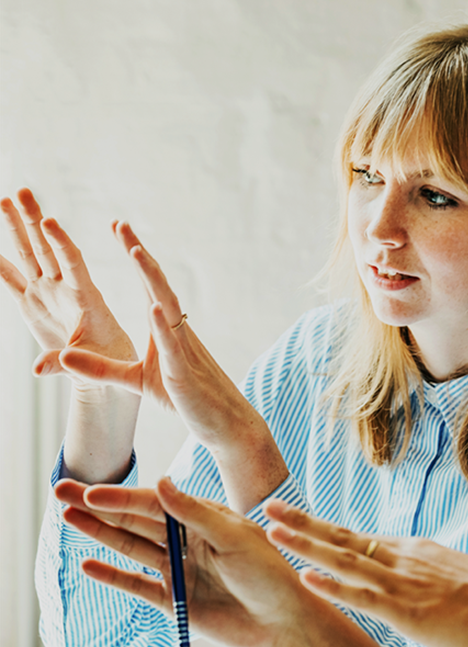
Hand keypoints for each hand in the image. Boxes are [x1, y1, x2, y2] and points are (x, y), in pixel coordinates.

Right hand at [0, 189, 136, 385]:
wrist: (104, 366)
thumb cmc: (108, 362)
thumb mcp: (93, 365)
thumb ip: (65, 363)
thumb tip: (37, 370)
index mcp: (87, 297)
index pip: (72, 263)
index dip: (61, 242)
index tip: (50, 221)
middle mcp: (65, 288)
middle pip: (47, 248)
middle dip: (34, 220)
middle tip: (22, 192)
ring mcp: (46, 292)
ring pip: (29, 255)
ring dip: (16, 229)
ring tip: (4, 199)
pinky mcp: (32, 303)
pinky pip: (10, 278)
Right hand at [58, 477, 306, 646]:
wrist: (282, 620)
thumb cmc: (268, 571)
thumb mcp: (234, 537)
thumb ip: (195, 513)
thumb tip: (161, 482)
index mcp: (203, 517)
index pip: (154, 503)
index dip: (121, 497)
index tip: (92, 492)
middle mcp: (187, 539)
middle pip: (135, 520)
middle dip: (98, 506)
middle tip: (62, 490)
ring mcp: (178, 569)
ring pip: (131, 547)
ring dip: (100, 533)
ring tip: (67, 518)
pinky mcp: (175, 600)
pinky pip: (137, 585)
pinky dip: (113, 576)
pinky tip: (88, 564)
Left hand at [60, 222, 288, 509]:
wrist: (224, 422)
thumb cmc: (185, 398)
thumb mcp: (136, 381)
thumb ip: (101, 368)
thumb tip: (64, 355)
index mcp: (165, 329)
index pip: (148, 285)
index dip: (135, 256)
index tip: (119, 228)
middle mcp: (176, 330)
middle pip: (157, 284)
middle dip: (139, 253)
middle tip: (121, 224)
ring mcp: (183, 348)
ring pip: (167, 306)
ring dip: (152, 278)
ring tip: (136, 251)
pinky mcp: (184, 372)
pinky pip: (173, 345)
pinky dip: (163, 325)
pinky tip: (155, 307)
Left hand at [264, 499, 467, 646]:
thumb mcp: (448, 572)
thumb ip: (420, 571)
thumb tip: (404, 573)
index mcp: (410, 549)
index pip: (356, 537)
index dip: (321, 527)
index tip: (295, 517)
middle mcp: (401, 558)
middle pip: (341, 536)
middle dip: (302, 522)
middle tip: (269, 506)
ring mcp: (401, 582)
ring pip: (343, 559)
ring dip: (305, 545)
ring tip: (272, 532)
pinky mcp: (406, 611)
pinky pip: (362, 597)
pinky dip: (332, 587)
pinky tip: (307, 578)